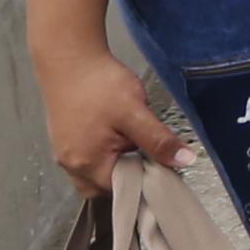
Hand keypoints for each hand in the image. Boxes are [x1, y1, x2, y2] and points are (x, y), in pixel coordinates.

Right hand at [37, 40, 187, 191]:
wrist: (68, 58)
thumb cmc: (99, 85)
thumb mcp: (135, 113)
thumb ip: (158, 140)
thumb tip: (185, 161)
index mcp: (87, 164)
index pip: (122, 191)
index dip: (145, 182)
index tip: (163, 167)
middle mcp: (71, 164)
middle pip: (105, 188)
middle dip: (129, 178)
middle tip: (148, 156)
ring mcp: (64, 152)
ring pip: (95, 174)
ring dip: (116, 166)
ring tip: (133, 143)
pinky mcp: (64, 139)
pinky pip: (86, 159)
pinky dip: (104, 155)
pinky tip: (117, 135)